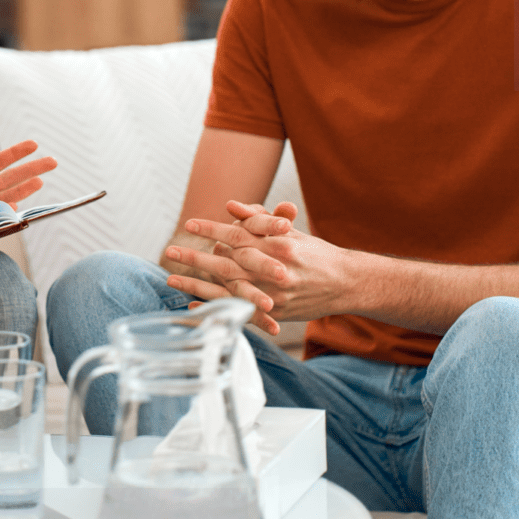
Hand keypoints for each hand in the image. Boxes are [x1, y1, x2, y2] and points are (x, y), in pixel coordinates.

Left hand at [164, 199, 346, 334]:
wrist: (348, 284)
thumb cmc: (315, 253)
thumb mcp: (291, 232)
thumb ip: (260, 220)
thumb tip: (232, 206)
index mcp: (279, 245)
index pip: (238, 235)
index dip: (212, 230)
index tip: (189, 225)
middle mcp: (275, 269)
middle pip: (227, 263)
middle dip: (195, 258)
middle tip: (170, 252)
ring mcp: (275, 294)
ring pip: (228, 289)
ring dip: (197, 285)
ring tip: (171, 280)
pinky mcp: (276, 313)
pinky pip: (239, 310)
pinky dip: (216, 307)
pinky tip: (194, 303)